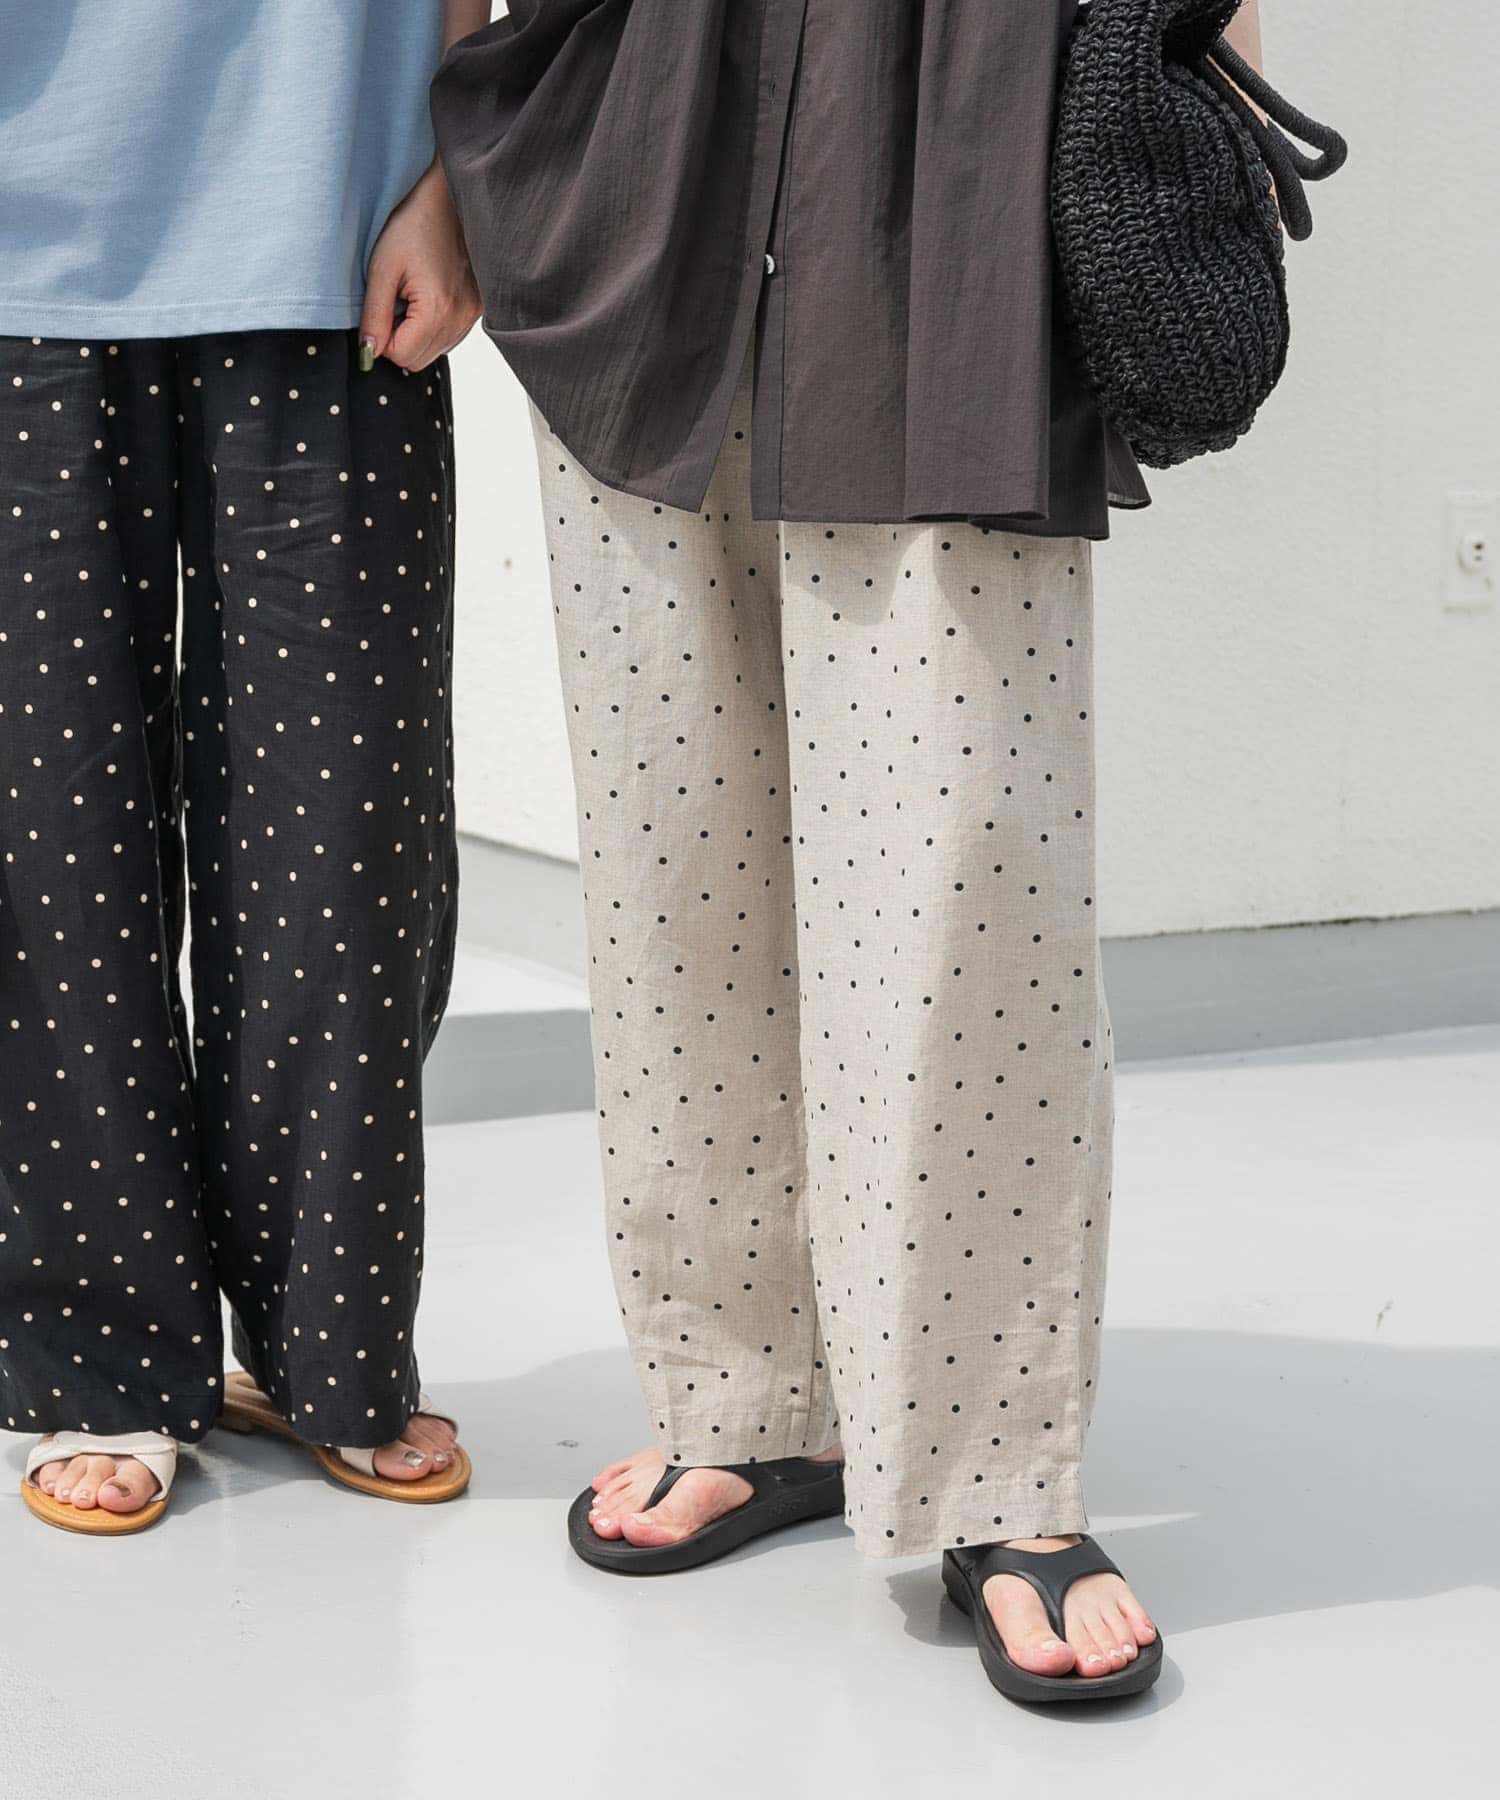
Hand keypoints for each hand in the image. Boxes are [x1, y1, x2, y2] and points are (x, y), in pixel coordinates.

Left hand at [359, 160, 481, 371]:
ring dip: (415, 335)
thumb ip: (374, 317)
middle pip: (417, 362)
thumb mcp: (383, 269)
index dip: (381, 339)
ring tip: (412, 296)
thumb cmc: (415, 225)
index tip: (381, 308)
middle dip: (398, 340)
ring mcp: (471, 318)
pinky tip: (428, 297)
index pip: (400, 356)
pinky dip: (432, 327)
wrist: (449, 201)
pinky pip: (447, 338)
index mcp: (436, 312)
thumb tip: (369, 354)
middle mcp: (459, 321)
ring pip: (432, 353)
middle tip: (394, 303)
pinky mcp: (477, 312)